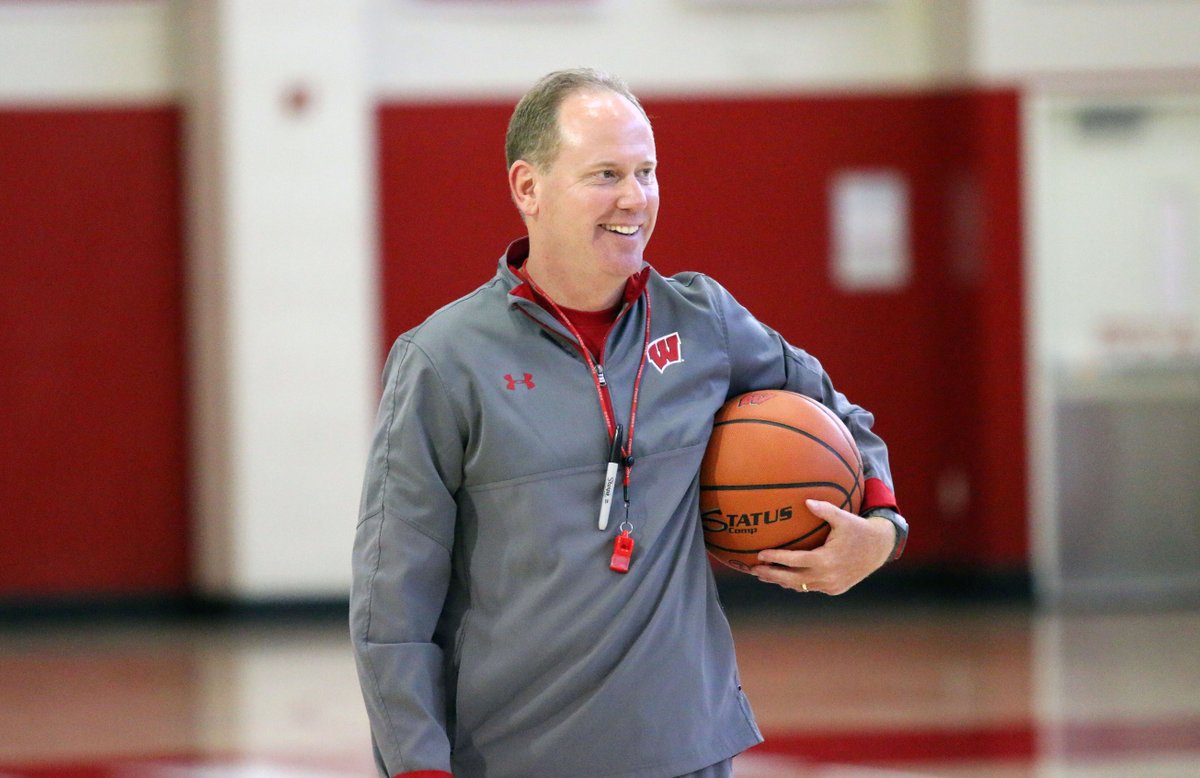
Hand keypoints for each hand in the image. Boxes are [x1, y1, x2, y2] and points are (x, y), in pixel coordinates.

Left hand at [750, 499, 895, 594]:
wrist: (880, 548)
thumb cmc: (858, 529)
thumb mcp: (843, 517)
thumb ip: (824, 509)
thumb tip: (805, 501)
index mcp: (826, 560)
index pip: (794, 561)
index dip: (775, 559)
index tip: (760, 555)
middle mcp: (827, 576)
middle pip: (792, 579)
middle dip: (771, 575)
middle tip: (753, 570)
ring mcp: (831, 585)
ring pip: (800, 586)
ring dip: (781, 581)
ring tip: (763, 575)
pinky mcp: (835, 589)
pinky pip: (811, 588)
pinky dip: (797, 584)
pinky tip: (784, 578)